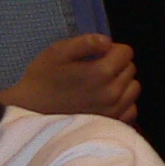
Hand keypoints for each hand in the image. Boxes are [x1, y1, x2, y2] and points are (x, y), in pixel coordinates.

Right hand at [3, 35, 139, 122]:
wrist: (31, 111)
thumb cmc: (42, 79)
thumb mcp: (58, 52)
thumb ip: (86, 42)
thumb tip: (107, 41)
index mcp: (101, 72)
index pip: (126, 52)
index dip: (112, 49)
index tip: (97, 54)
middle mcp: (112, 93)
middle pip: (130, 68)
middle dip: (117, 64)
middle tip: (95, 68)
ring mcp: (114, 111)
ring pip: (133, 88)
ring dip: (122, 83)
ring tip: (101, 84)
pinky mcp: (111, 124)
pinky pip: (131, 109)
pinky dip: (123, 103)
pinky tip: (106, 100)